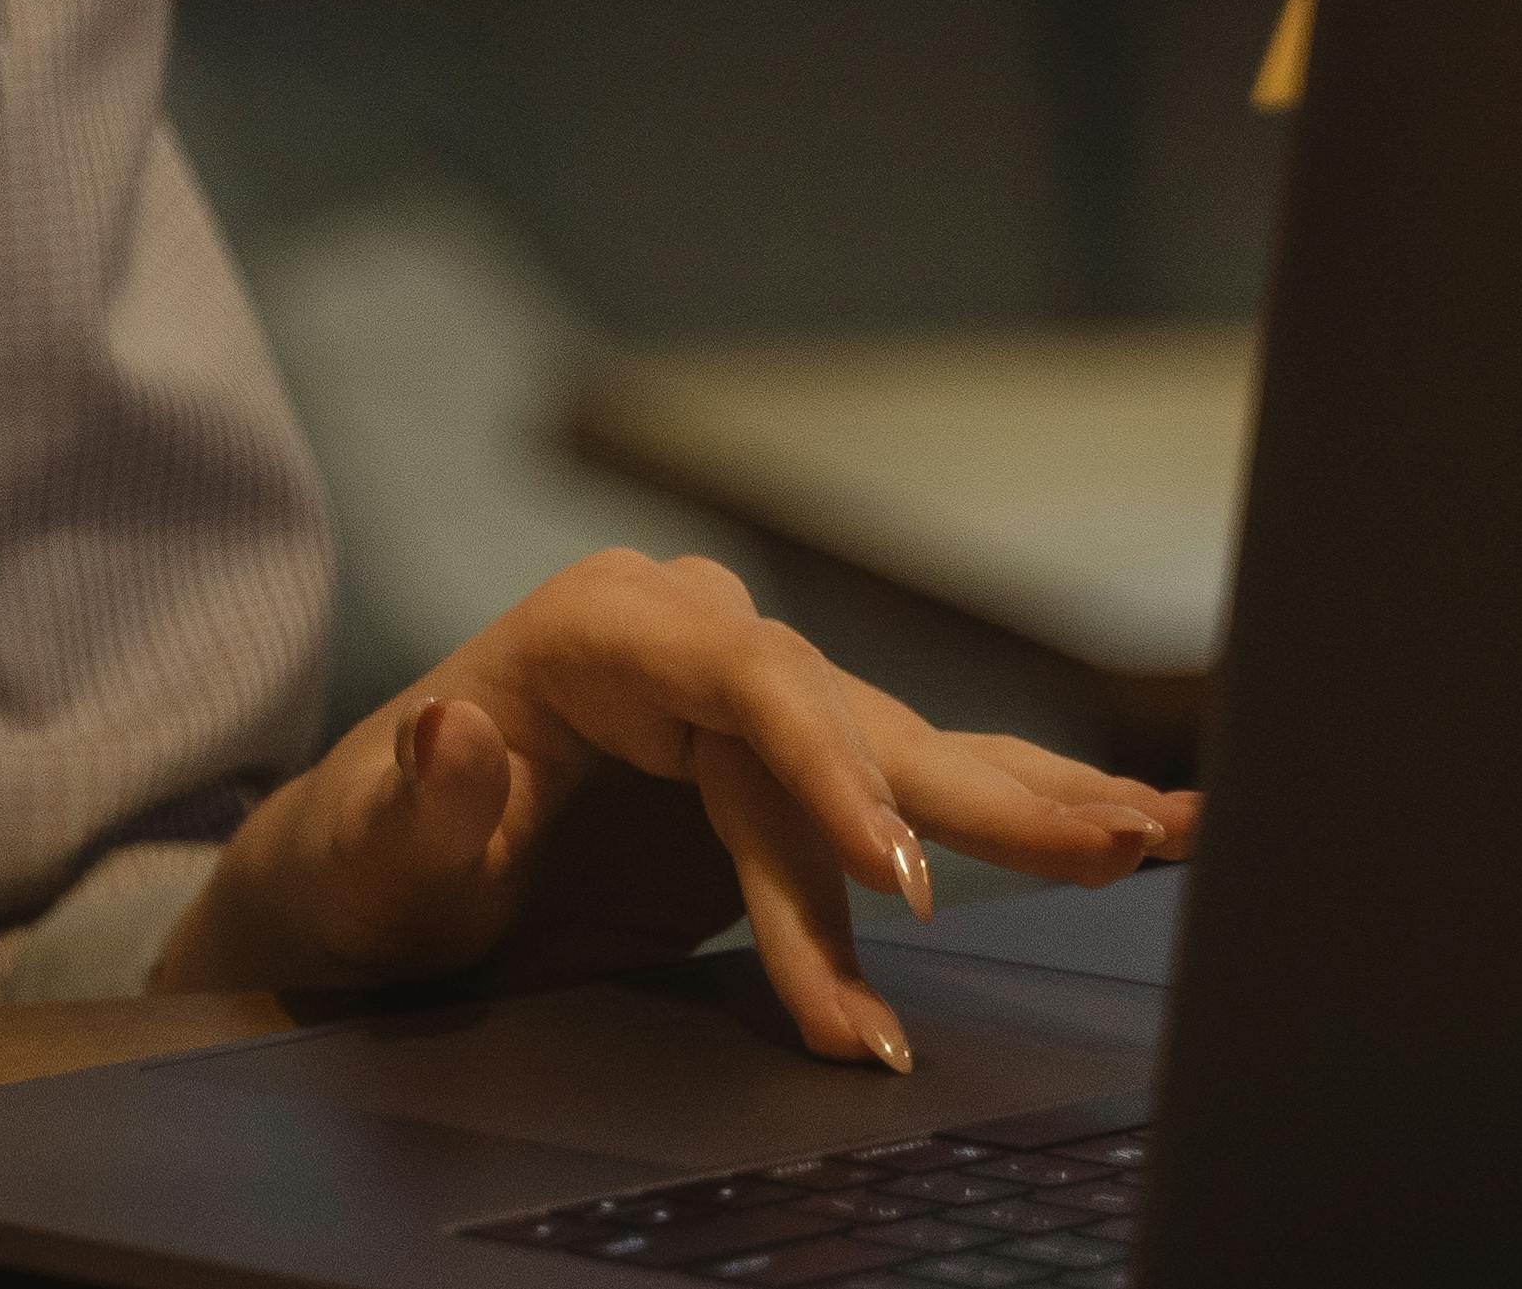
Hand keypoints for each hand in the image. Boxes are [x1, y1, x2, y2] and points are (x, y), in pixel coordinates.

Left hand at [149, 548, 1191, 1072]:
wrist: (365, 889)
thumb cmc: (361, 867)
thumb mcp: (367, 858)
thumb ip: (415, 806)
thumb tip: (454, 738)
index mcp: (591, 632)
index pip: (738, 679)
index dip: (827, 771)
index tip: (896, 876)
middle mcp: (680, 642)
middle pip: (843, 716)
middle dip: (970, 798)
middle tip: (1102, 850)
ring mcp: (738, 705)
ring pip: (894, 756)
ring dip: (1025, 808)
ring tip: (1160, 834)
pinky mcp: (777, 780)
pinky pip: (899, 794)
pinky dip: (1006, 814)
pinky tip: (1122, 826)